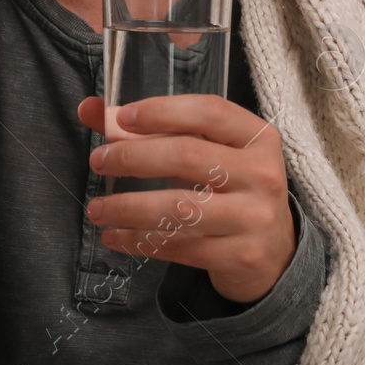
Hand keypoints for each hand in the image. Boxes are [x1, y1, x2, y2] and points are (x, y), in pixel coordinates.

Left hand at [77, 94, 295, 303]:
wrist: (274, 253)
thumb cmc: (231, 189)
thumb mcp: (208, 152)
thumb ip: (153, 129)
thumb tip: (90, 109)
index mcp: (257, 136)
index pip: (209, 112)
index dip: (163, 111)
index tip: (121, 117)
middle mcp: (262, 173)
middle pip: (188, 156)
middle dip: (134, 156)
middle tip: (99, 161)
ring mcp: (254, 217)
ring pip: (179, 207)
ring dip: (127, 207)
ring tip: (97, 208)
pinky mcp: (240, 255)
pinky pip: (178, 246)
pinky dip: (138, 241)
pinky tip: (115, 236)